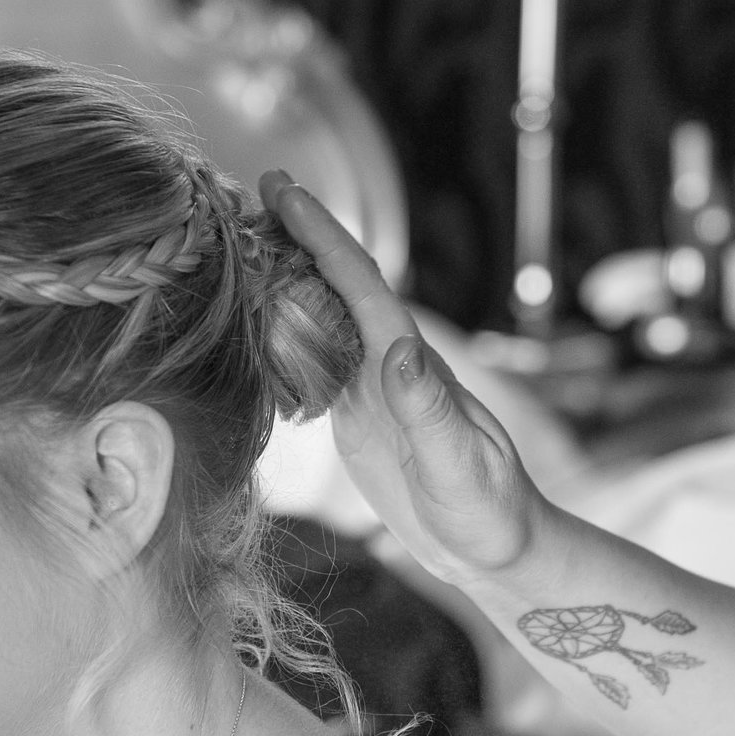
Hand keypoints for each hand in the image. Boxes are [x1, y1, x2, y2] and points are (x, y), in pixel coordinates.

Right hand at [260, 172, 545, 586]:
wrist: (493, 547)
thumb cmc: (487, 509)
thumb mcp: (459, 463)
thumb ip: (429, 410)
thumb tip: (400, 351)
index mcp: (411, 362)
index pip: (361, 284)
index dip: (322, 234)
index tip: (283, 189)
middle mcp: (388, 362)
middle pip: (336, 283)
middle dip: (298, 234)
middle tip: (250, 187)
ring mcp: (370, 386)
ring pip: (322, 313)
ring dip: (286, 272)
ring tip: (241, 236)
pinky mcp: (356, 414)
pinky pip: (314, 356)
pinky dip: (283, 326)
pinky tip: (256, 314)